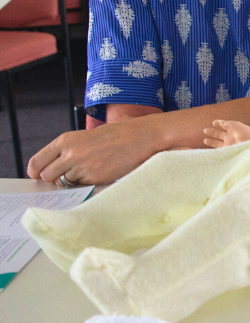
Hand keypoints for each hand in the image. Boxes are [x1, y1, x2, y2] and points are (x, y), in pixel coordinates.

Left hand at [27, 123, 154, 186]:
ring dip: (72, 180)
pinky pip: (81, 186)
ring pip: (64, 183)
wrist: (140, 138)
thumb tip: (53, 168)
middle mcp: (70, 154)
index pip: (36, 162)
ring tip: (88, 169)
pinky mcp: (94, 178)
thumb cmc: (116, 135)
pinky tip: (98, 171)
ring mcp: (82, 167)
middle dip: (55, 177)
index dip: (36, 172)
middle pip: (47, 176)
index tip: (39, 176)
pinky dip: (86, 182)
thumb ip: (68, 150)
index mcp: (65, 140)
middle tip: (67, 174)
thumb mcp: (86, 136)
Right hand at [203, 119, 249, 147]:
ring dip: (211, 141)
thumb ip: (227, 123)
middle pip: (219, 134)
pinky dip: (213, 148)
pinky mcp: (227, 150)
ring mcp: (229, 144)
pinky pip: (218, 149)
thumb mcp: (236, 125)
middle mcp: (230, 137)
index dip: (219, 123)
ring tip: (205, 140)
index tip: (213, 122)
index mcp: (233, 129)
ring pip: (218, 142)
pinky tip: (208, 148)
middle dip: (212, 132)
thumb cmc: (245, 133)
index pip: (224, 125)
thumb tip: (221, 123)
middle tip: (205, 130)